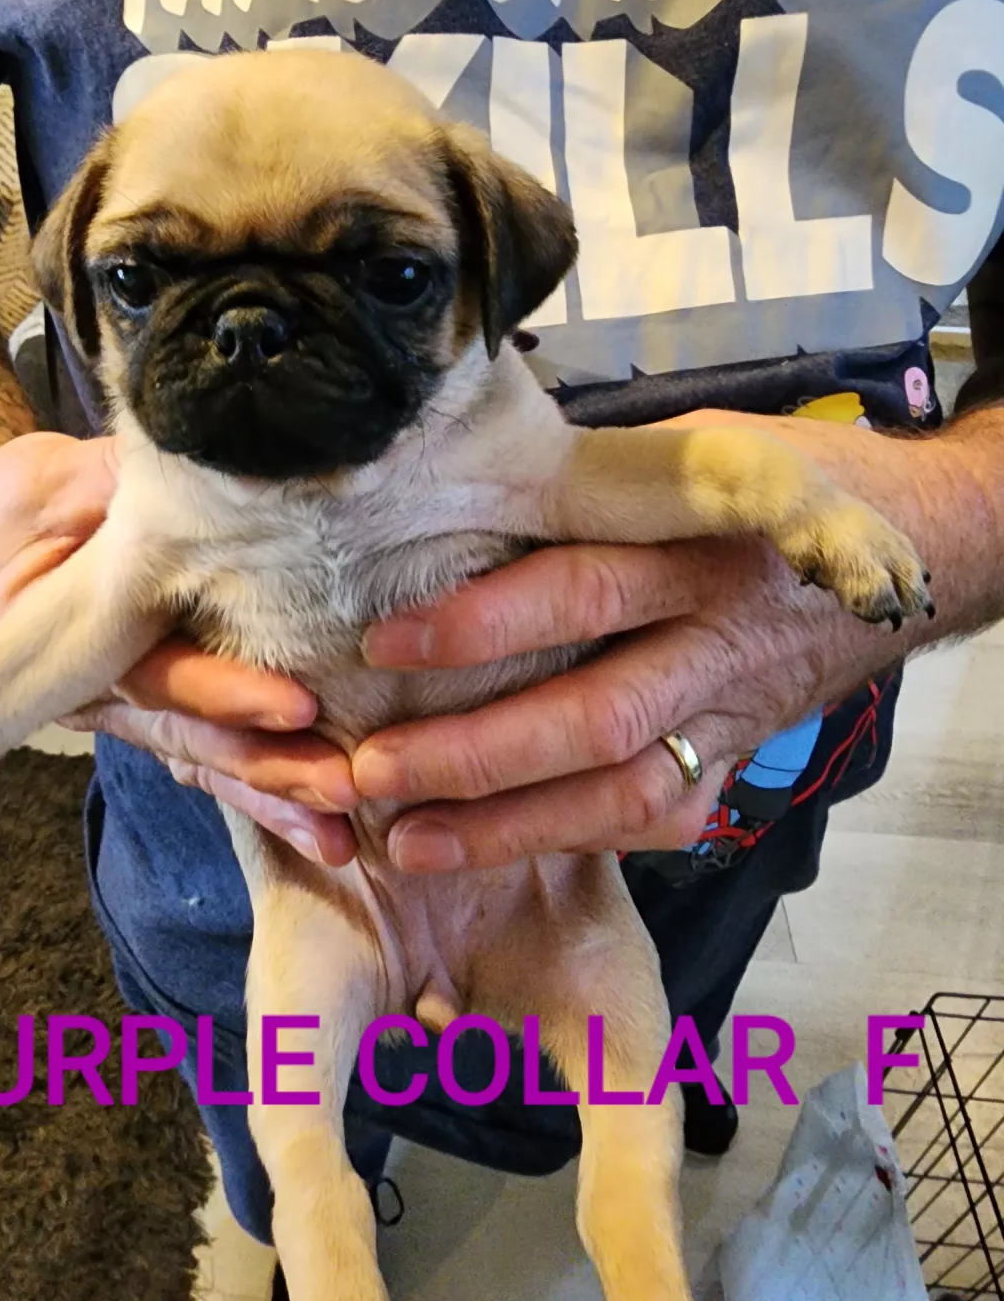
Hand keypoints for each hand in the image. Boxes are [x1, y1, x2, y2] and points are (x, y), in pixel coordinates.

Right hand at [0, 433, 356, 863]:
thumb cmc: (36, 498)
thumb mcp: (72, 483)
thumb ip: (128, 492)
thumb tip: (207, 472)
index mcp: (74, 646)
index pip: (157, 678)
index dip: (224, 695)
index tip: (297, 706)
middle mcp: (105, 693)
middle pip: (193, 738)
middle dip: (270, 767)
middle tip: (345, 785)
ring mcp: (140, 710)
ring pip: (211, 762)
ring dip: (279, 798)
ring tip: (348, 832)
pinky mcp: (175, 712)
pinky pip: (222, 762)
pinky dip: (272, 796)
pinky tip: (331, 832)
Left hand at [354, 412, 943, 871]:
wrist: (926, 545)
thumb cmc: (794, 477)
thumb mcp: (705, 446)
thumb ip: (606, 478)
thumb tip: (474, 472)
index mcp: (704, 545)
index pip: (582, 589)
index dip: (481, 622)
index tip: (384, 642)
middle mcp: (718, 639)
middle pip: (595, 715)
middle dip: (476, 755)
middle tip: (374, 772)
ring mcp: (736, 711)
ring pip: (624, 791)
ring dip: (511, 827)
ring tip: (409, 841)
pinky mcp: (743, 756)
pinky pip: (664, 818)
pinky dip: (581, 840)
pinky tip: (499, 853)